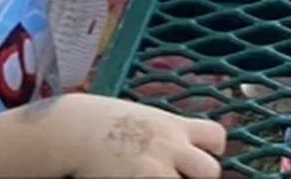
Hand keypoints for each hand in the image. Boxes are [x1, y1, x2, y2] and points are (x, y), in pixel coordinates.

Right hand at [42, 94, 226, 177]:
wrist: (74, 128)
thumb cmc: (103, 120)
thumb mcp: (142, 117)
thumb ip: (164, 131)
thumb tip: (178, 145)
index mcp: (172, 125)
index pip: (216, 136)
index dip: (212, 151)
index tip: (197, 158)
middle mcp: (171, 146)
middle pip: (211, 170)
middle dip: (198, 177)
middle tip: (178, 176)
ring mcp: (156, 169)